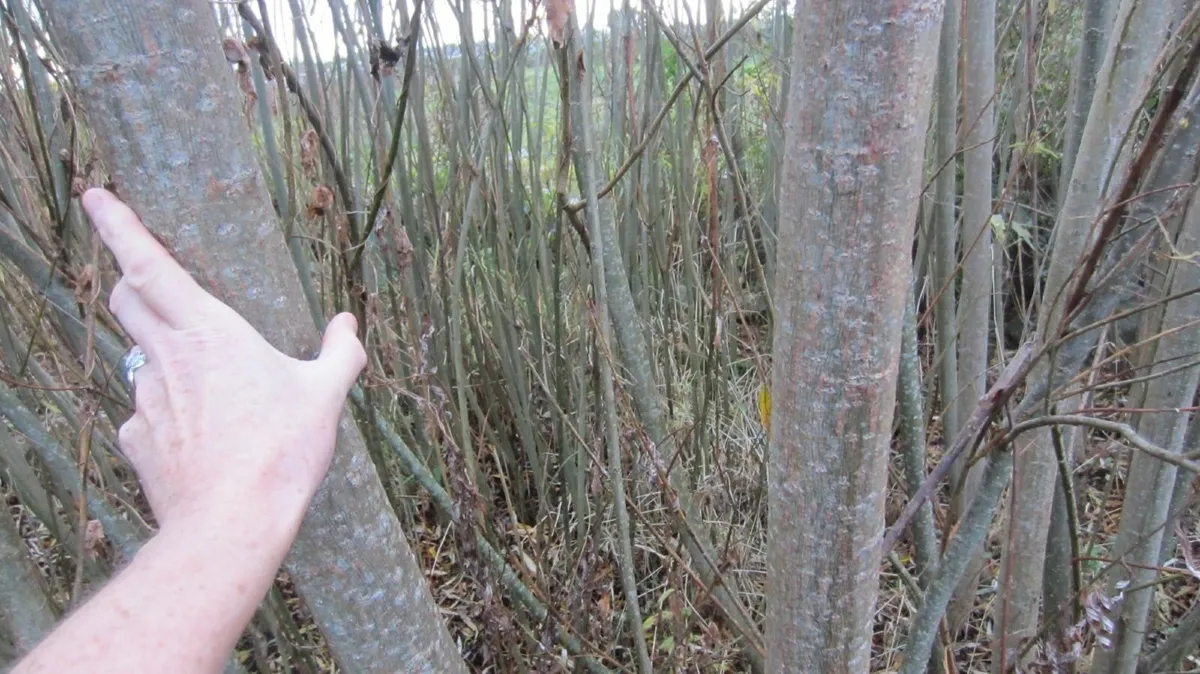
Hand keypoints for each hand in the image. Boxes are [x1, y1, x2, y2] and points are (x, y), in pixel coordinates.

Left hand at [82, 188, 365, 532]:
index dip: (119, 226)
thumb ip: (340, 353)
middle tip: (145, 277)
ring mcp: (145, 400)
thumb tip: (348, 324)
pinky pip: (144, 412)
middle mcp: (167, 358)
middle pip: (128, 300)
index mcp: (209, 333)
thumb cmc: (281, 451)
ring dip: (160, 353)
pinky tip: (197, 435)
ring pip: (139, 357)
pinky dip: (164, 411)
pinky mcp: (138, 440)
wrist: (232, 523)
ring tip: (205, 385)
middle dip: (128, 279)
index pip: (149, 265)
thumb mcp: (324, 396)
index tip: (96, 195)